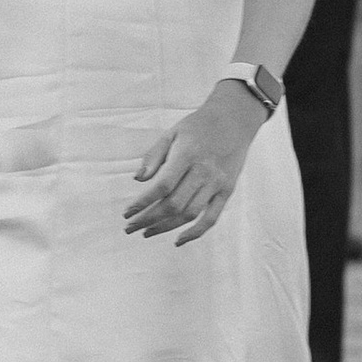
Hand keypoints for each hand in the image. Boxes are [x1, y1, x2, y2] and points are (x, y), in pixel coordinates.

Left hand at [125, 79, 266, 243]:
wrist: (235, 120)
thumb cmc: (198, 126)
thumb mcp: (172, 133)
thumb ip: (154, 156)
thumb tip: (138, 180)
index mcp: (187, 155)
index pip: (162, 186)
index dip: (143, 203)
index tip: (127, 213)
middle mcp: (203, 171)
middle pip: (174, 204)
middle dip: (148, 219)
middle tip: (130, 228)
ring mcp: (217, 183)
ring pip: (190, 214)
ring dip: (165, 228)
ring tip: (146, 233)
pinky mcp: (227, 191)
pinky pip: (211, 218)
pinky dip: (195, 233)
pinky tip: (178, 241)